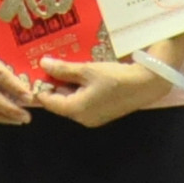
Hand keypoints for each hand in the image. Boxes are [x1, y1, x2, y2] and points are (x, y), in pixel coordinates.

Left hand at [36, 55, 174, 127]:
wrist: (146, 84)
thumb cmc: (114, 77)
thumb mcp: (87, 70)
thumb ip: (63, 69)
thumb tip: (43, 64)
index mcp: (75, 110)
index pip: (48, 102)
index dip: (41, 87)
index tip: (37, 71)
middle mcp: (82, 118)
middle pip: (60, 102)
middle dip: (55, 84)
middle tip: (50, 65)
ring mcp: (94, 117)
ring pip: (72, 101)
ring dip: (68, 86)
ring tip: (65, 66)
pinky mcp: (103, 113)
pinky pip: (84, 102)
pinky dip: (80, 89)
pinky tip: (82, 74)